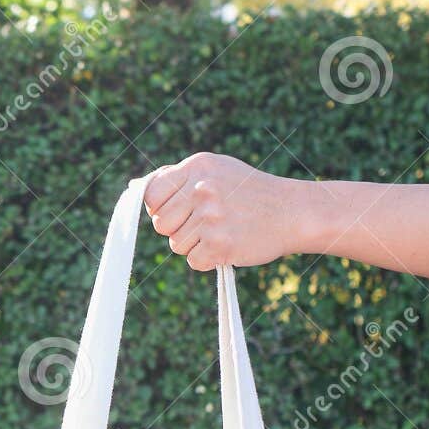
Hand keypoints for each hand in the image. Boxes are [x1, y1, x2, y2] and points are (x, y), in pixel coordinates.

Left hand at [143, 153, 308, 270]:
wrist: (292, 212)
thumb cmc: (248, 192)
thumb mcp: (216, 170)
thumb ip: (178, 178)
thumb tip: (135, 188)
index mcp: (198, 166)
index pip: (151, 195)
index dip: (160, 208)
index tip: (178, 211)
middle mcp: (202, 189)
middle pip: (161, 225)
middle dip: (178, 229)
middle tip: (206, 222)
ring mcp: (211, 217)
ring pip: (176, 245)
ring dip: (195, 245)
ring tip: (222, 230)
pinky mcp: (220, 244)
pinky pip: (194, 261)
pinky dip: (208, 259)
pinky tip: (229, 244)